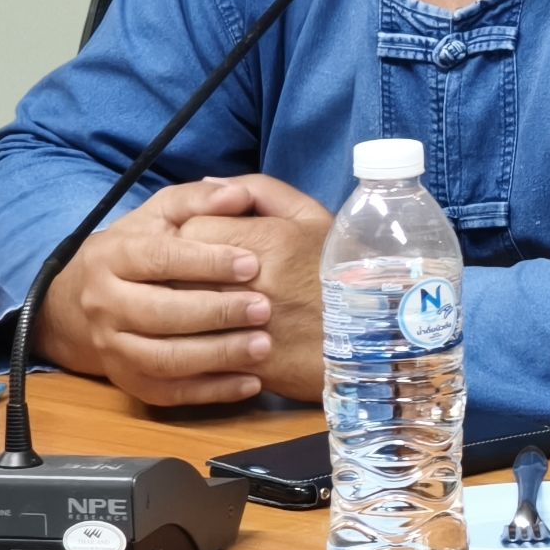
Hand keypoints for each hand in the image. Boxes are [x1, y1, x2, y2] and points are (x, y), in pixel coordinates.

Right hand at [34, 178, 273, 406]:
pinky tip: (251, 381)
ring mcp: (113, 348)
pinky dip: (211, 392)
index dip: (206, 262)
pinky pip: (169, 393)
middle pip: (160, 313)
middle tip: (264, 308)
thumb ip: (199, 199)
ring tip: (263, 345)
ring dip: (217, 356)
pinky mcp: (128, 381)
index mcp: (113, 257)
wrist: (83, 301)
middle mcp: (106, 304)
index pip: (159, 259)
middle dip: (216, 313)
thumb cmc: (139, 249)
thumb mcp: (161, 214)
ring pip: (164, 359)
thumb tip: (238, 194)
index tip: (252, 263)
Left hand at [175, 175, 332, 401]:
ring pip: (179, 311)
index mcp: (270, 241)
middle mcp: (251, 284)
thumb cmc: (341, 269)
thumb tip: (210, 184)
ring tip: (190, 300)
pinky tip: (196, 335)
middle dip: (178, 267)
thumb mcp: (314, 217)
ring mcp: (245, 328)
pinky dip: (186, 342)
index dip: (190, 231)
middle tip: (191, 270)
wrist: (372, 339)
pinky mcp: (241, 365)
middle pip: (178, 269)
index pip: (192, 227)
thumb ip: (262, 190)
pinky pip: (192, 350)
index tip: (201, 238)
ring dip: (177, 304)